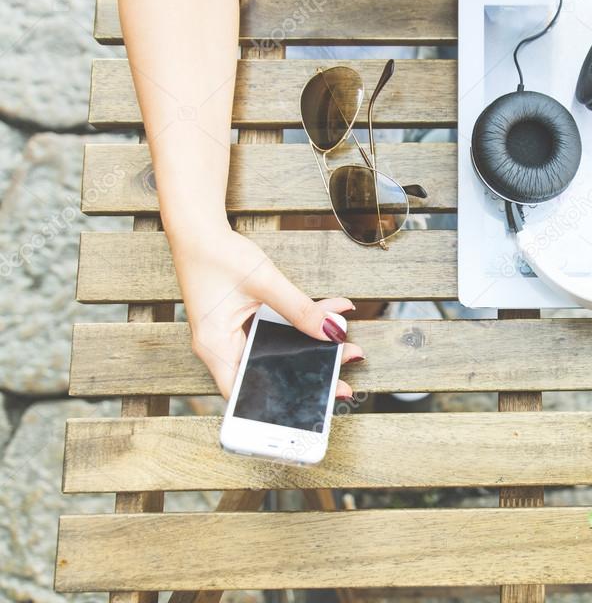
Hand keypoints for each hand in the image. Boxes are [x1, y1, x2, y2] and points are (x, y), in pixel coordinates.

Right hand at [170, 227, 363, 398]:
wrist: (198, 230)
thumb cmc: (217, 255)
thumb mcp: (265, 282)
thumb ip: (300, 309)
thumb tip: (333, 332)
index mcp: (215, 347)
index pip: (244, 394)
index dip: (278, 407)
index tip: (313, 409)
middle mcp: (221, 348)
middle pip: (266, 375)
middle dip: (307, 375)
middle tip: (343, 379)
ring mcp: (231, 337)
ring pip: (276, 353)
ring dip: (309, 348)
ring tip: (346, 347)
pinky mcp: (242, 324)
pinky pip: (275, 333)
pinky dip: (300, 326)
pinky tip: (331, 314)